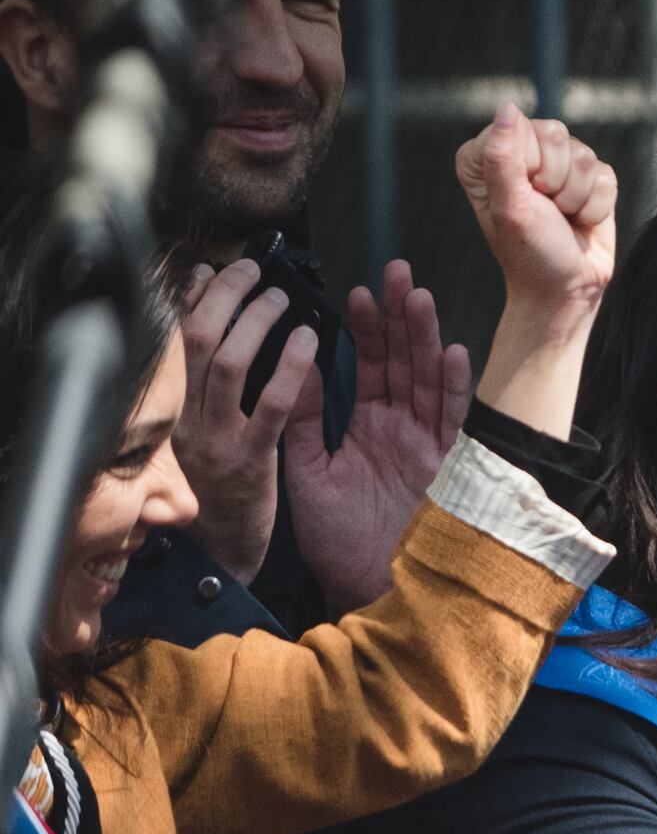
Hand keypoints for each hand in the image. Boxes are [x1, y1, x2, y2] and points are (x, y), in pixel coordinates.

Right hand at [161, 256, 299, 584]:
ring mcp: (215, 439)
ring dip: (254, 320)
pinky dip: (290, 369)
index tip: (213, 271)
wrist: (214, 562)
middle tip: (253, 272)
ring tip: (281, 298)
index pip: (174, 337)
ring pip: (224, 361)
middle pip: (194, 338)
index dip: (191, 298)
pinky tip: (308, 341)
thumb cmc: (212, 493)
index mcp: (171, 409)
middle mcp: (184, 418)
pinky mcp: (249, 463)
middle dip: (223, 296)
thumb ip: (200, 391)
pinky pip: (272, 407)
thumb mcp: (194, 436)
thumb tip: (207, 337)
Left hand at [276, 261, 467, 606]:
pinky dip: (454, 388)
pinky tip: (449, 353)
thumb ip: (301, 418)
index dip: (365, 331)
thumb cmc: (340, 543)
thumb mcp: (307, 471)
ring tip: (416, 297)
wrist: (369, 591)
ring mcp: (429, 449)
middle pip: (404, 364)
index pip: (370, 368)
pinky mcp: (449, 470)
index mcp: (370, 430)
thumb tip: (291, 364)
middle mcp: (403, 432)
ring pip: (429, 382)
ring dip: (424, 339)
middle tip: (395, 272)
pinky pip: (453, 422)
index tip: (357, 293)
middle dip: (400, 318)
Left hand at [454, 107, 619, 430]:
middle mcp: (520, 152)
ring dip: (578, 196)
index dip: (530, 166)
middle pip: (557, 135)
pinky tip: (580, 219)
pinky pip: (607, 173)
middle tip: (546, 209)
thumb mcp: (510, 208)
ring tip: (563, 218)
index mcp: (487, 154)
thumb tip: (508, 107)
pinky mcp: (589, 179)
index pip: (521, 128)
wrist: (567, 289)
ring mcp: (557, 164)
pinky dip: (598, 204)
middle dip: (558, 180)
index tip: (525, 198)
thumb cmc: (530, 254)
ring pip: (585, 154)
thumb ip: (503, 156)